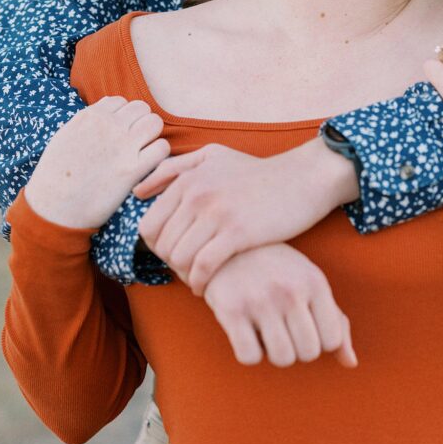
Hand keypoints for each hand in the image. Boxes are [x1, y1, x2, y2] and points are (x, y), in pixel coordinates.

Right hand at [25, 97, 169, 228]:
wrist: (53, 208)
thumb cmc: (56, 175)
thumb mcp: (65, 136)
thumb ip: (87, 121)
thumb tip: (106, 112)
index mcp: (90, 116)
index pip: (121, 101)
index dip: (123, 116)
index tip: (120, 132)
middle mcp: (108, 126)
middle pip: (142, 108)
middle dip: (140, 122)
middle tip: (134, 142)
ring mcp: (122, 147)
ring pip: (155, 123)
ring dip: (152, 135)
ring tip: (142, 151)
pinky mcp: (132, 170)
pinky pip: (161, 148)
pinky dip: (158, 154)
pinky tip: (147, 165)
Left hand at [135, 137, 355, 295]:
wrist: (302, 178)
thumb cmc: (257, 172)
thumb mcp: (214, 156)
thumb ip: (176, 168)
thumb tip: (140, 191)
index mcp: (188, 178)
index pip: (149, 225)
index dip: (157, 248)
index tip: (174, 254)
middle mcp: (197, 193)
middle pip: (162, 245)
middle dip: (170, 263)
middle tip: (186, 270)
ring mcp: (216, 212)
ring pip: (179, 258)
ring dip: (183, 275)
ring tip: (196, 279)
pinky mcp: (237, 232)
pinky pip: (202, 267)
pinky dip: (198, 282)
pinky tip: (206, 286)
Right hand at [203, 243, 356, 368]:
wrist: (228, 246)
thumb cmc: (278, 271)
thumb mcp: (311, 284)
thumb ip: (336, 322)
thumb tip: (351, 363)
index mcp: (315, 282)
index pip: (332, 340)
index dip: (318, 341)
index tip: (303, 327)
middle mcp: (290, 290)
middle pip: (308, 353)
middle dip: (296, 349)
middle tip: (282, 329)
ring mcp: (261, 299)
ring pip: (282, 358)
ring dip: (273, 353)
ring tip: (265, 330)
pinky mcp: (231, 309)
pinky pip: (250, 357)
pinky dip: (249, 353)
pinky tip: (245, 331)